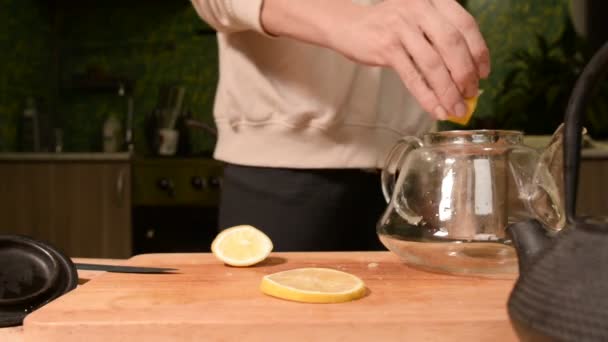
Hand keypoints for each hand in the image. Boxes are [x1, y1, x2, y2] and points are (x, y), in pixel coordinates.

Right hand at [262, 0, 490, 119]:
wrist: (348, 25)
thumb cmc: (387, 26)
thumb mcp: (417, 20)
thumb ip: (439, 38)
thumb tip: (465, 75)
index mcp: (433, 1)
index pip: (465, 24)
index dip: (479, 50)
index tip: (484, 72)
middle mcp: (419, 9)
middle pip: (452, 44)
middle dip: (465, 73)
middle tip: (471, 93)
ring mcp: (402, 28)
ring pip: (433, 63)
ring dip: (448, 89)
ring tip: (456, 107)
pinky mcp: (386, 48)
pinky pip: (413, 76)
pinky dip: (427, 96)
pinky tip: (436, 109)